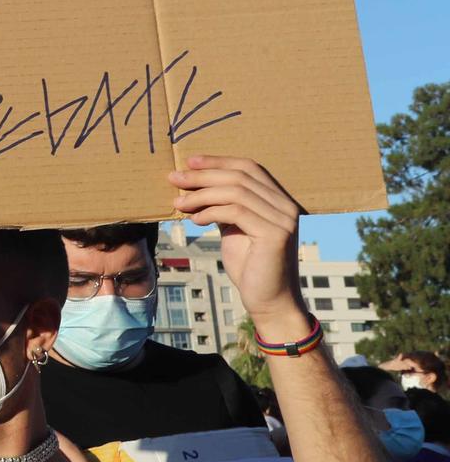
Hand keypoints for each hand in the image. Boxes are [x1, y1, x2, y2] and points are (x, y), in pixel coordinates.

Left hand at [168, 156, 303, 332]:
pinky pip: (236, 211)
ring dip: (201, 195)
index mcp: (279, 200)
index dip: (219, 161)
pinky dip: (210, 211)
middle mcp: (287, 205)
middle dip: (203, 175)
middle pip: (240, 176)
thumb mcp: (233, 228)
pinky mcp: (276, 234)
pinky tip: (194, 220)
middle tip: (174, 178)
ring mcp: (284, 219)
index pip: (249, 167)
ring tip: (179, 204)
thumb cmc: (249, 265)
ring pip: (235, 192)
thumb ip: (224, 206)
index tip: (189, 162)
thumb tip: (194, 184)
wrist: (268, 300)